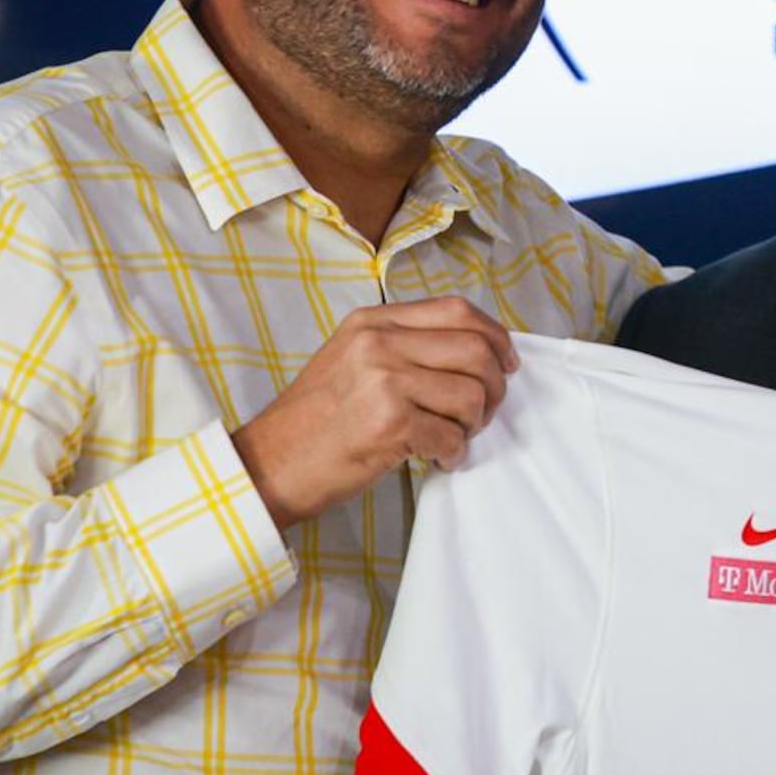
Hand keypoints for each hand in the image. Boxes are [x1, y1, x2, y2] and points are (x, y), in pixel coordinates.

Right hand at [230, 297, 517, 529]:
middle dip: (494, 387)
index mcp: (373, 321)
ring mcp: (384, 380)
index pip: (457, 310)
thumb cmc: (315, 421)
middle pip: (476, 350)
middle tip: (482, 413)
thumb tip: (475, 351)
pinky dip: (454, 452)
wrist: (269, 464)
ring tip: (454, 437)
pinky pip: (452, 435)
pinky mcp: (389, 422)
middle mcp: (379, 343)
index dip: (494, 336)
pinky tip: (438, 459)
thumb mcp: (352, 360)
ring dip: (474, 424)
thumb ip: (404, 346)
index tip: (506, 363)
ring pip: (472, 394)